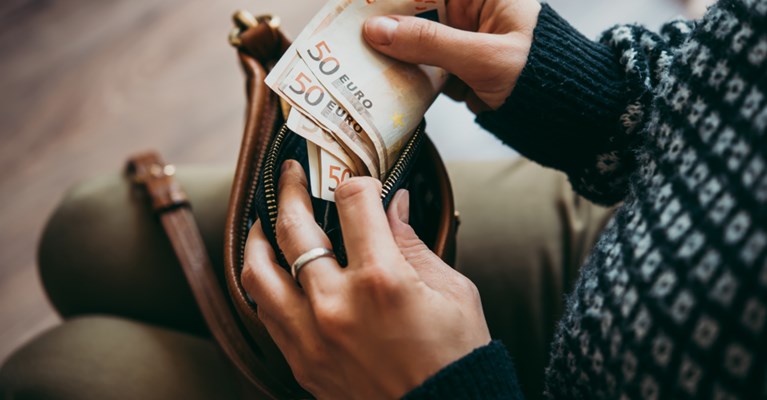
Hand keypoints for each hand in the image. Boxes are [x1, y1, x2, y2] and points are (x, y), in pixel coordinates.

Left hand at [242, 160, 490, 398]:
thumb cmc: (456, 357)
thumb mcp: (452, 292)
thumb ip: (414, 243)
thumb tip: (394, 205)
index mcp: (382, 280)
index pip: (353, 201)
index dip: (356, 181)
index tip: (359, 182)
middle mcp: (337, 304)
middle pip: (294, 227)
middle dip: (292, 189)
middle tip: (291, 174)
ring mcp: (312, 336)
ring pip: (259, 272)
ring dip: (259, 238)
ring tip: (265, 223)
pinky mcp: (302, 362)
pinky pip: (265, 314)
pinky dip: (264, 286)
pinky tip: (272, 274)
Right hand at [363, 0, 540, 112]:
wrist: (570, 115)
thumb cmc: (544, 77)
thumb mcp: (484, 57)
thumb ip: (430, 44)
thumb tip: (378, 30)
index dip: (392, 0)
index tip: (359, 7)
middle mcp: (471, 11)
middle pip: (416, 12)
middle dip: (386, 25)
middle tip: (351, 36)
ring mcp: (464, 40)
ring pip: (416, 41)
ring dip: (393, 52)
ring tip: (361, 61)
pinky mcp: (460, 68)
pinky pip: (424, 65)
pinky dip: (407, 74)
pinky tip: (386, 81)